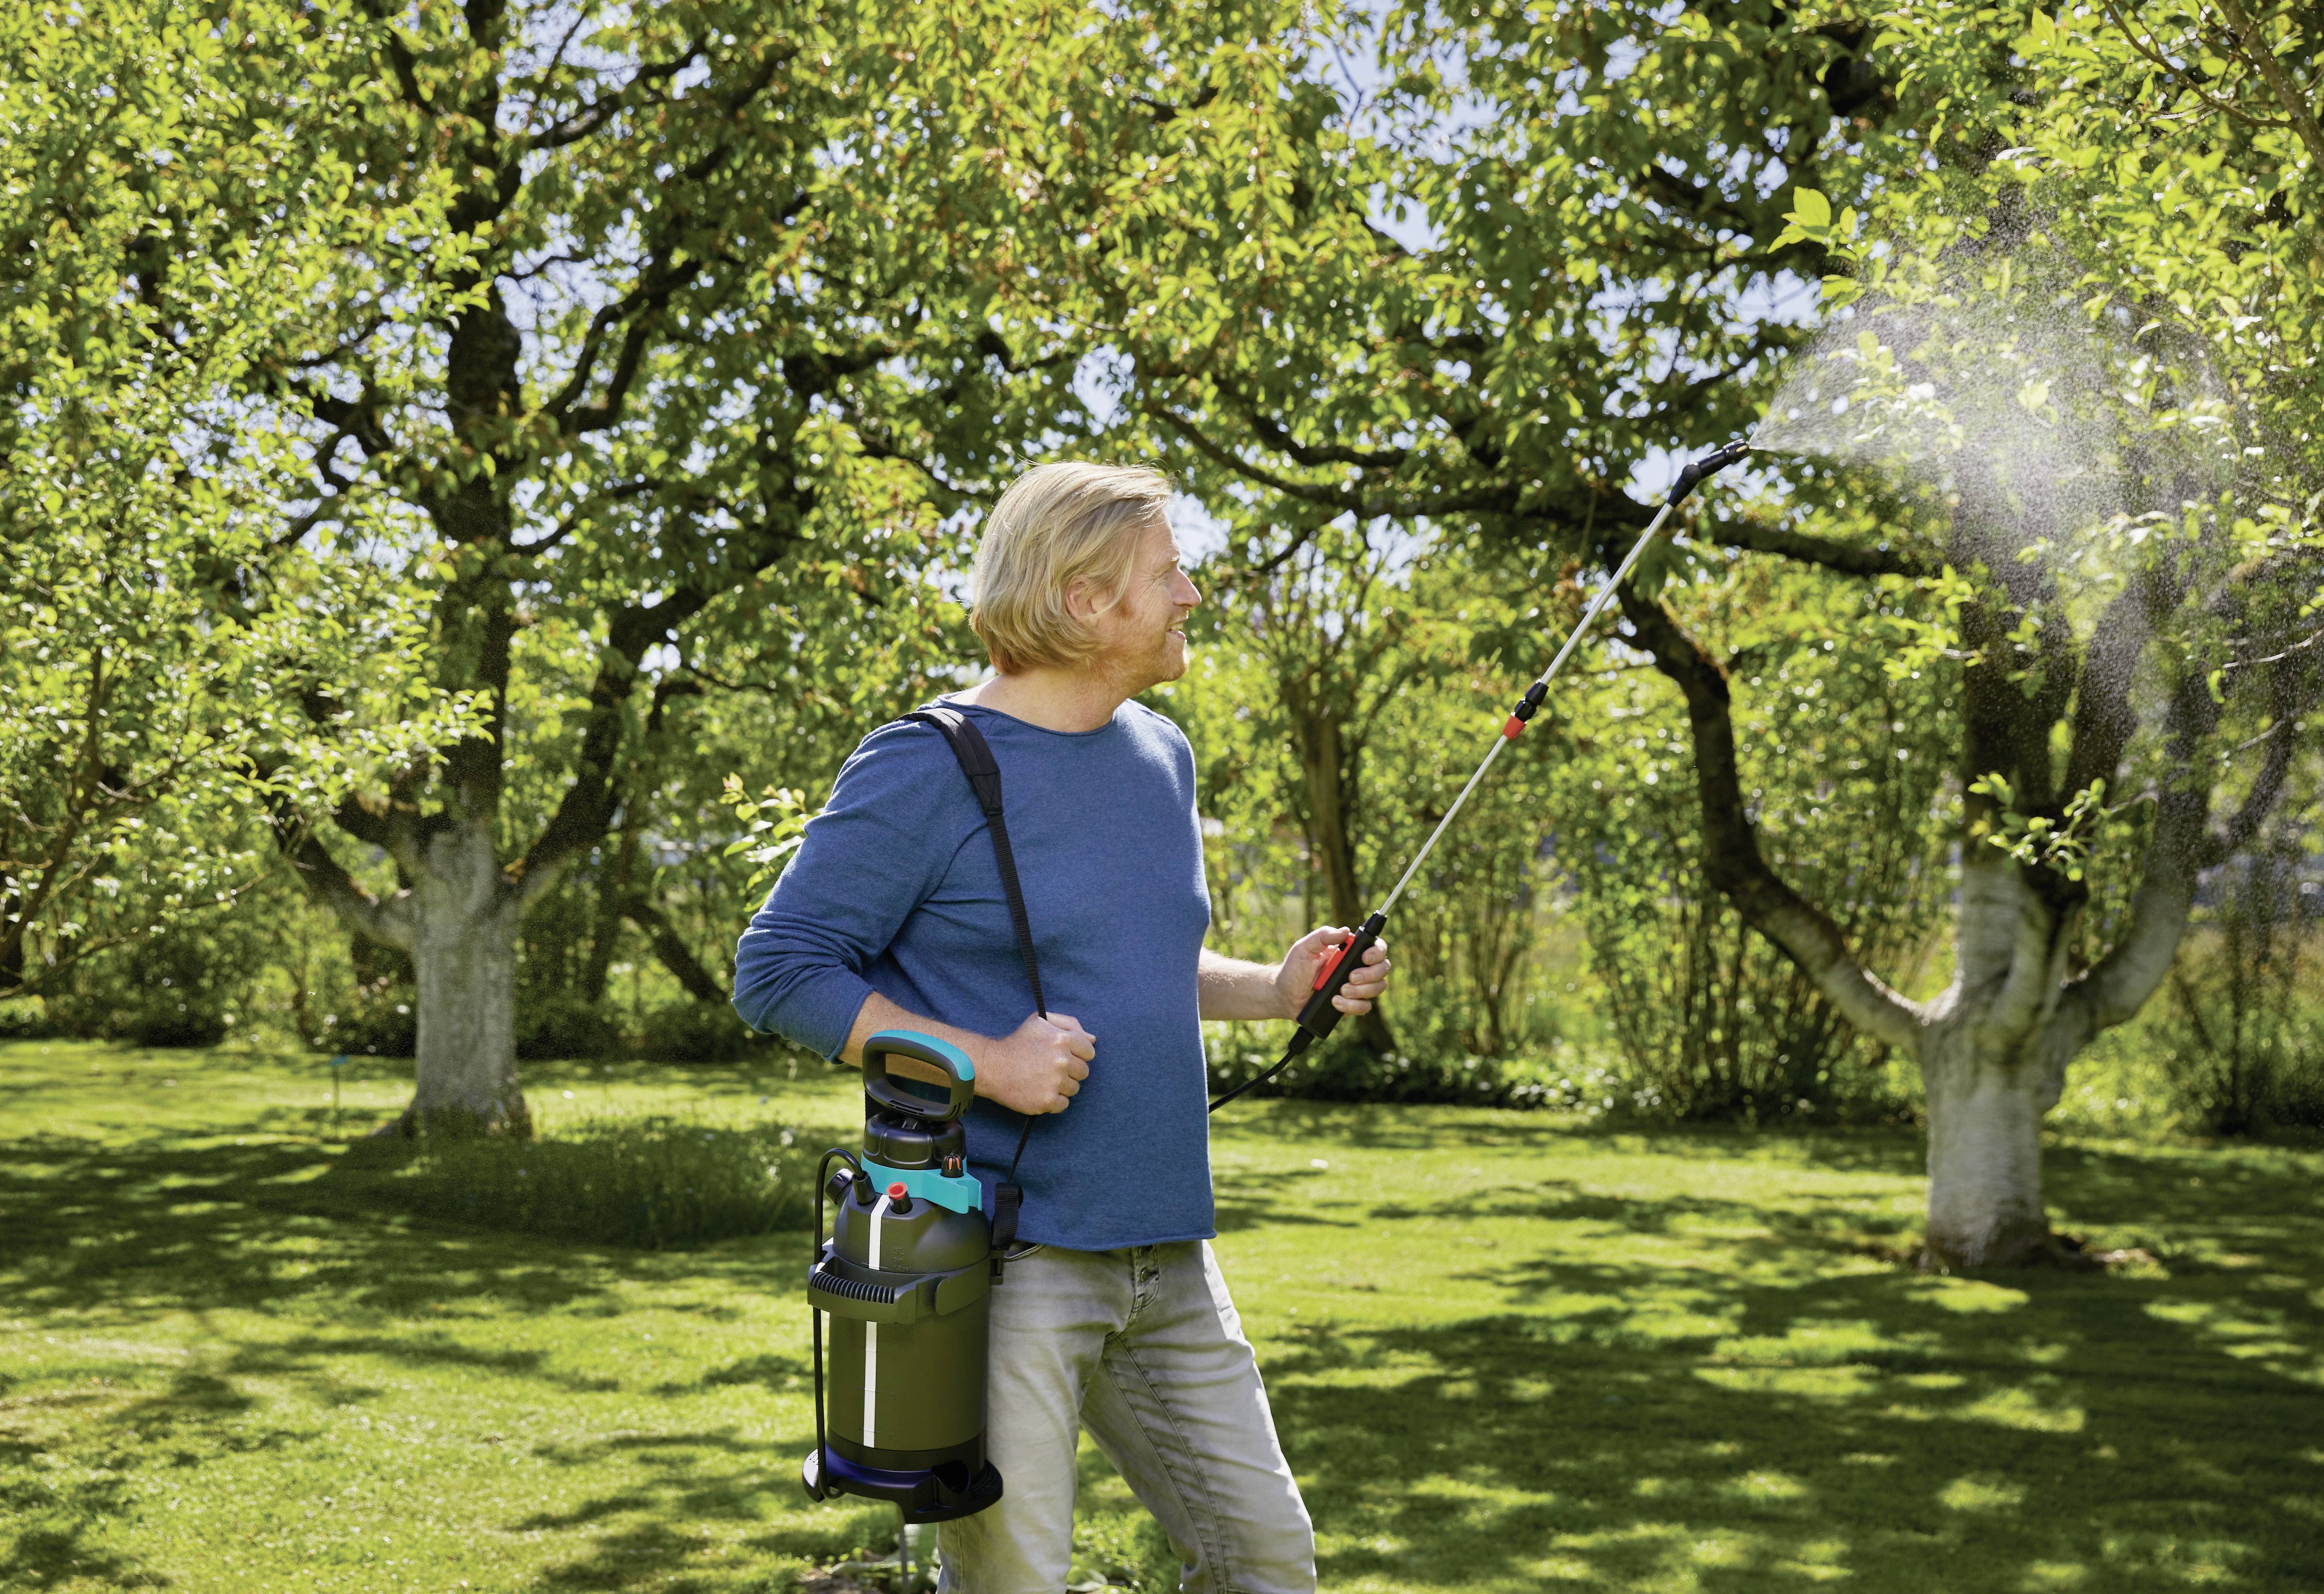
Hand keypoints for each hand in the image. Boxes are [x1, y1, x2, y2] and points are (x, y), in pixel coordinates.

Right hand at [980, 1010, 1094, 1114]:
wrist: (992, 1066)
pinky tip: (1041, 1091)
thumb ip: (1069, 1024)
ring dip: (1062, 1086)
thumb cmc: (1018, 1042)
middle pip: (1083, 1072)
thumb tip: (1092, 1039)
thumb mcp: (1041, 1021)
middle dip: (1070, 1071)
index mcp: (1062, 1039)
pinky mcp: (1046, 1101)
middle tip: (1051, 1069)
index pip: (1089, 1052)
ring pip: (1074, 1089)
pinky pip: (1064, 1104)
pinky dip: (1054, 1101)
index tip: (1064, 1056)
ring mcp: (1054, 1082)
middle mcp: (1062, 1061)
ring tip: (1044, 1079)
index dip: (1077, 1055)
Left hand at [1273, 925, 1391, 1019]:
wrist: (1285, 996)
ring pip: (1377, 988)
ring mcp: (1357, 987)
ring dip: (1360, 991)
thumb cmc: (1294, 969)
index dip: (1377, 952)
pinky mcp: (1352, 1005)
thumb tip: (1346, 931)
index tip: (1364, 958)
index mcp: (1349, 952)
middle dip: (1369, 974)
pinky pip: (1365, 1007)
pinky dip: (1352, 1006)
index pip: (1375, 947)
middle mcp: (1357, 968)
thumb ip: (1323, 935)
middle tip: (1350, 978)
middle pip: (1382, 968)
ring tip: (1339, 992)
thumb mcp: (1304, 948)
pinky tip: (1335, 1003)